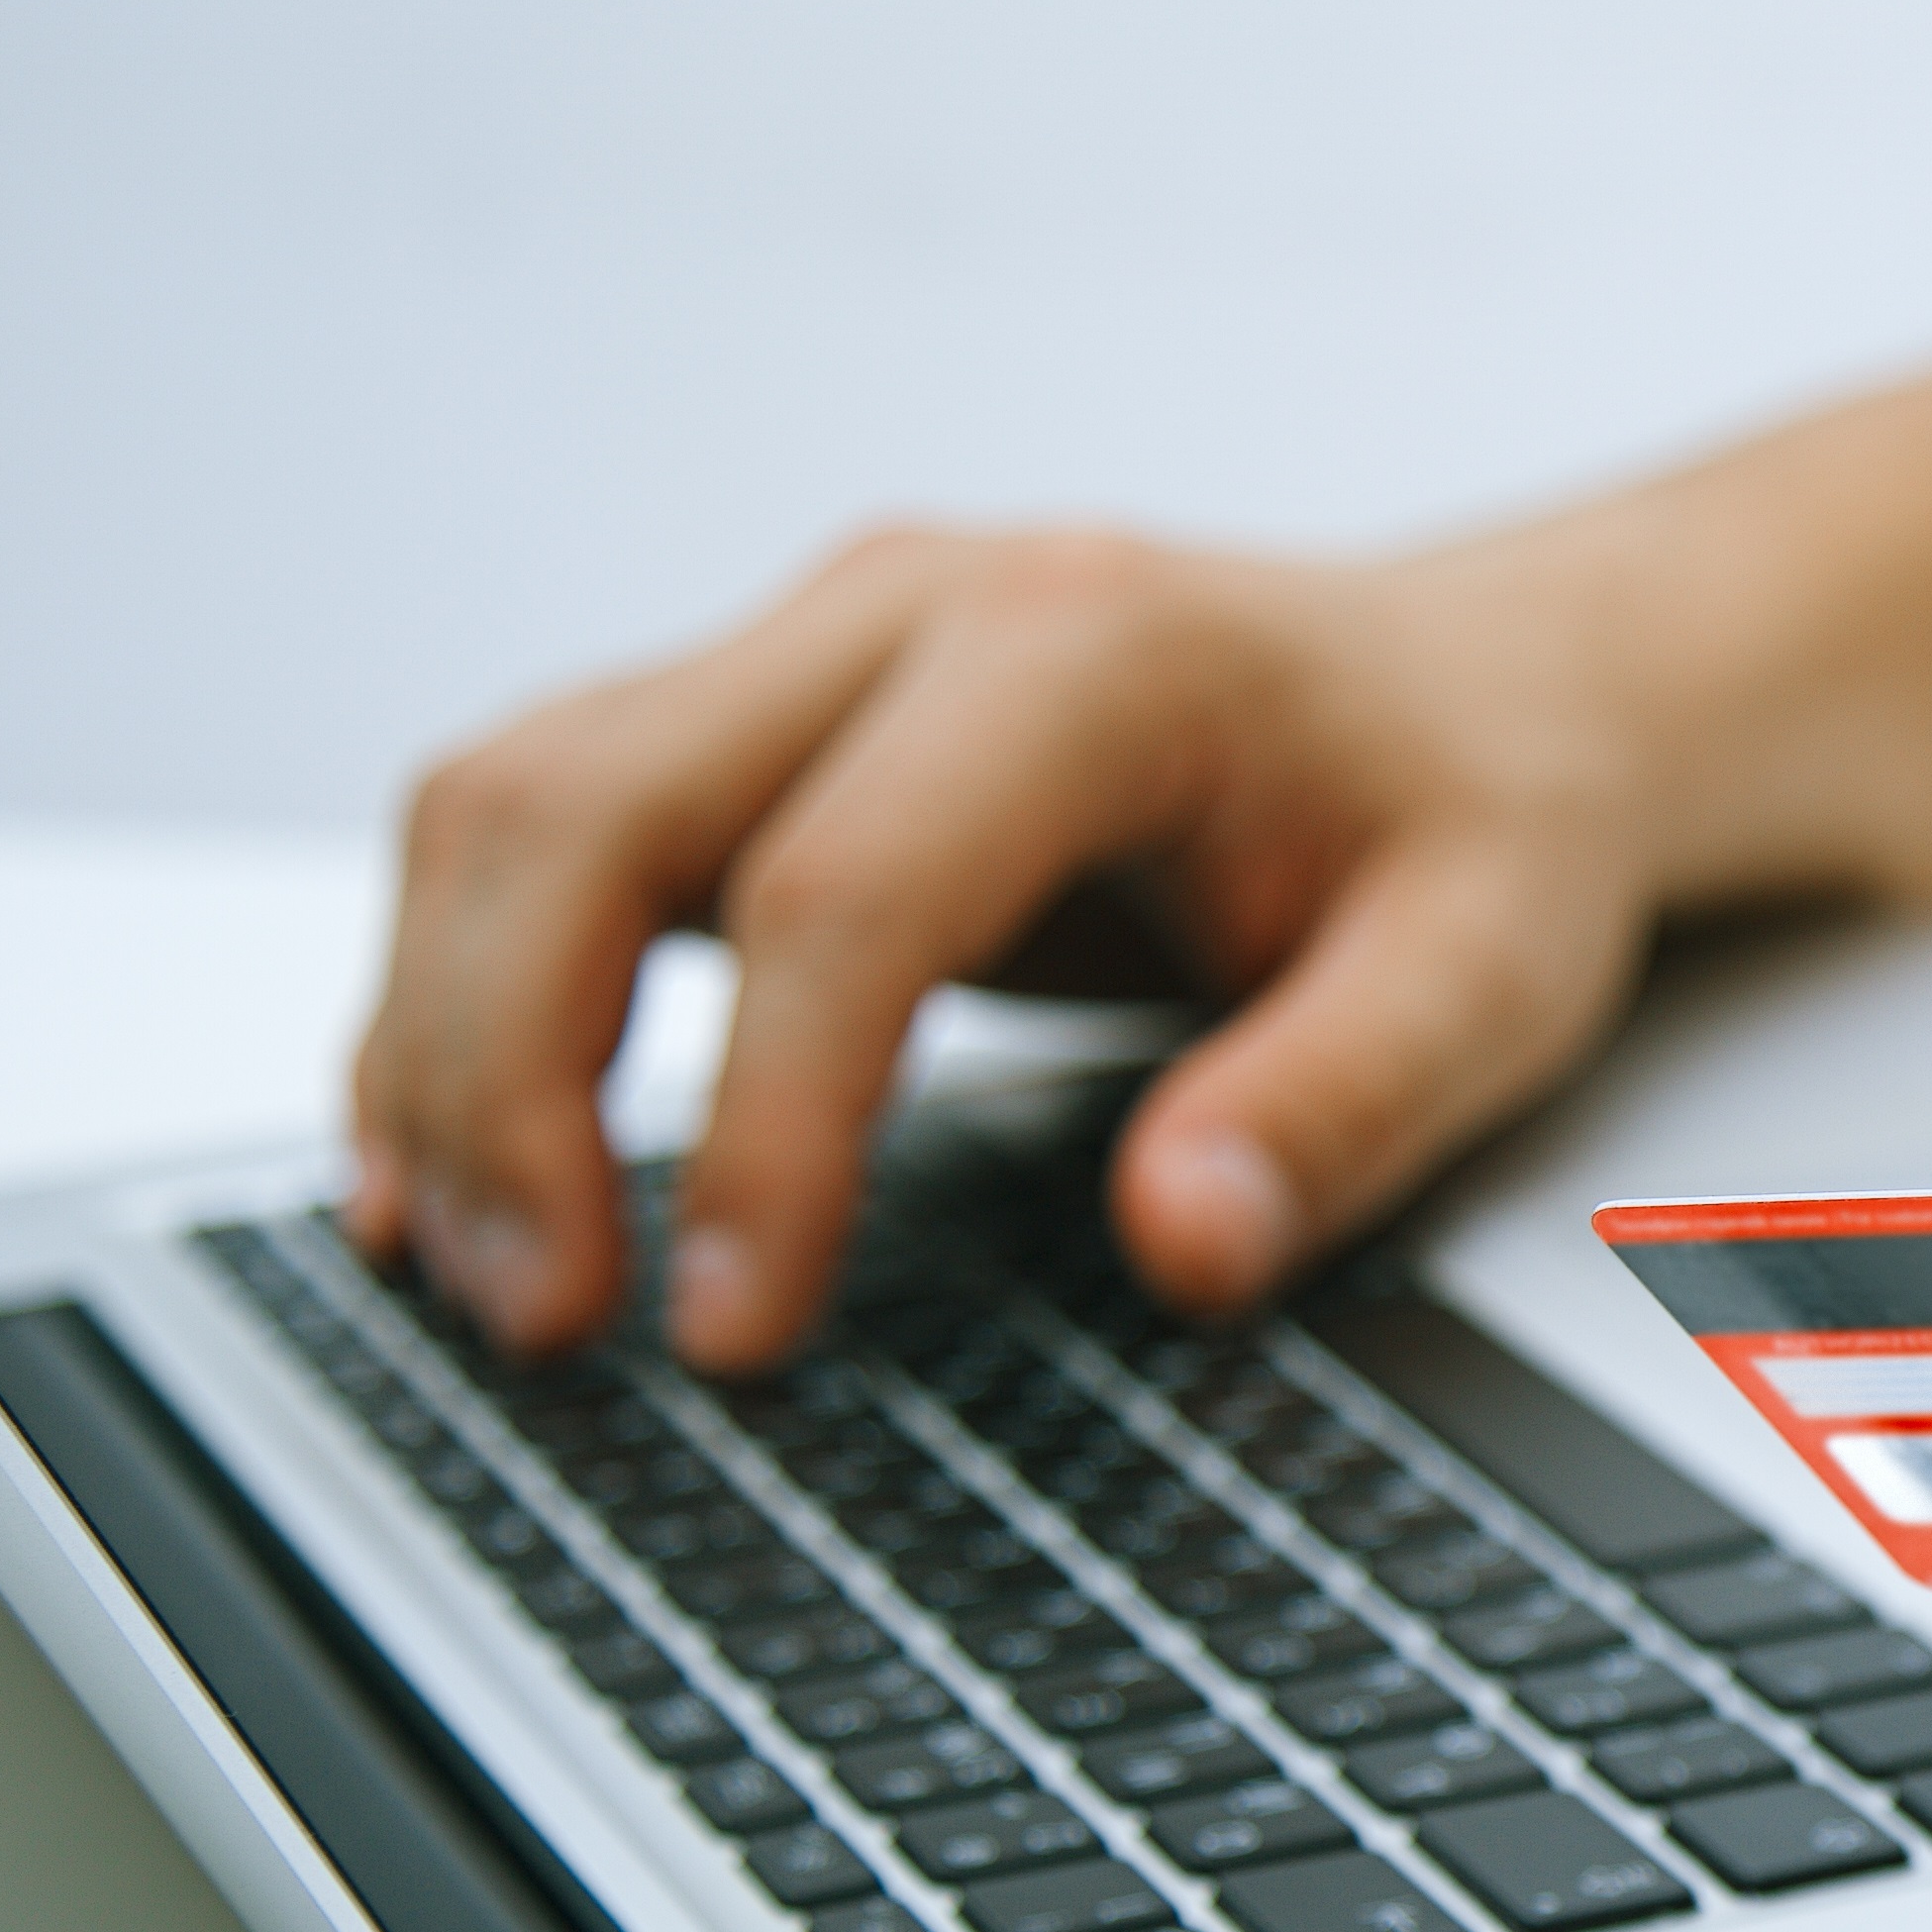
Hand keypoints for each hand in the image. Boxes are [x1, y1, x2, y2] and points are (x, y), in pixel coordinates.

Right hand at [346, 518, 1677, 1367]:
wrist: (1476, 690)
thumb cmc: (1476, 818)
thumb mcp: (1492, 971)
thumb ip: (1342, 1103)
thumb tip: (1186, 1244)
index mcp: (1091, 647)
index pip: (846, 891)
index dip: (763, 1124)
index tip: (732, 1327)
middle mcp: (908, 604)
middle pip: (591, 807)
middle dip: (508, 1074)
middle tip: (542, 1324)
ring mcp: (806, 645)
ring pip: (511, 801)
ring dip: (439, 1037)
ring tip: (467, 1275)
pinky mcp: (751, 714)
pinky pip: (533, 827)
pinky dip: (452, 990)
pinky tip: (447, 1165)